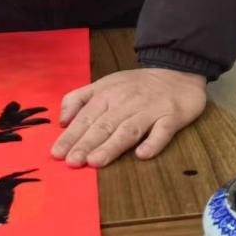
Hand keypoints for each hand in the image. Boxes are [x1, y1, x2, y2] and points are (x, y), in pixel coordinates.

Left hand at [52, 68, 206, 167]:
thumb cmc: (137, 85)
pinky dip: (153, 142)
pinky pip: (163, 131)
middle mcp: (127, 102)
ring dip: (112, 145)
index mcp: (108, 94)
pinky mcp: (172, 116)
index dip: (71, 135)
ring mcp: (150, 110)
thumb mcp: (105, 84)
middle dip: (87, 143)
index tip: (57, 153)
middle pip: (104, 125)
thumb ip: (80, 98)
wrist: (179, 73)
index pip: (86, 117)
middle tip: (72, 162)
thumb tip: (62, 120)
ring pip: (129, 129)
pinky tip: (142, 154)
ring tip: (96, 161)